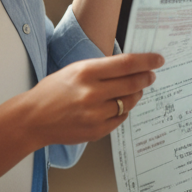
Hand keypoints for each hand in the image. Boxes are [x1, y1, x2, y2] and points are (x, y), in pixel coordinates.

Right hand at [26, 52, 162, 145]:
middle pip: (132, 84)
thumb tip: (129, 67)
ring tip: (136, 90)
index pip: (126, 64)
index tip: (158, 60)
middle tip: (151, 75)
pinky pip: (120, 119)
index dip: (146, 61)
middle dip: (146, 78)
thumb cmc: (53, 91)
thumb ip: (101, 69)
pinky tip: (120, 105)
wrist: (33, 119)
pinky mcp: (96, 131)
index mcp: (86, 73)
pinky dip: (123, 110)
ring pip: (128, 103)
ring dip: (136, 95)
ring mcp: (95, 115)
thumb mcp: (75, 70)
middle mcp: (92, 93)